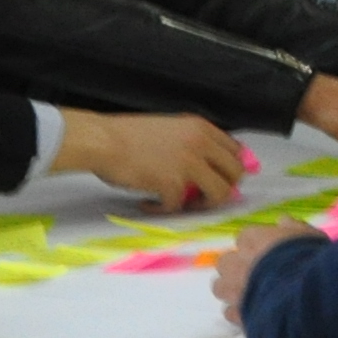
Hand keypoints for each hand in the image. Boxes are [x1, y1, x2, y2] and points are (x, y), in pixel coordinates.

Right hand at [50, 111, 245, 209]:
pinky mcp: (172, 183)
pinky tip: (147, 203)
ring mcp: (189, 163)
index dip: (230, 170)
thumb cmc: (126, 136)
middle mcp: (201, 143)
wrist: (101, 140)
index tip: (219, 180)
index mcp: (201, 127)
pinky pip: (179, 206)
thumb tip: (207, 168)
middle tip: (201, 197)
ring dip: (201, 204)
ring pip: (219, 193)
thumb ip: (193, 144)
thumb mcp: (171, 130)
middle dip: (222, 189)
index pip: (236, 151)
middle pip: (235, 174)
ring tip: (178, 203)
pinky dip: (163, 210)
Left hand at [211, 222, 303, 323]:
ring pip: (220, 287)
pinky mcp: (237, 313)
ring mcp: (234, 289)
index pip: (246, 236)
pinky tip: (253, 312)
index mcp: (255, 239)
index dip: (256, 244)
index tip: (269, 250)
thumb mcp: (312, 237)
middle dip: (236, 266)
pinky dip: (238, 312)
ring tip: (250, 294)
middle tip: (255, 273)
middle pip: (226, 261)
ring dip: (231, 289)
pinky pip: (229, 312)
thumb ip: (294, 228)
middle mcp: (238, 262)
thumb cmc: (311, 261)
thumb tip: (283, 220)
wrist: (305, 296)